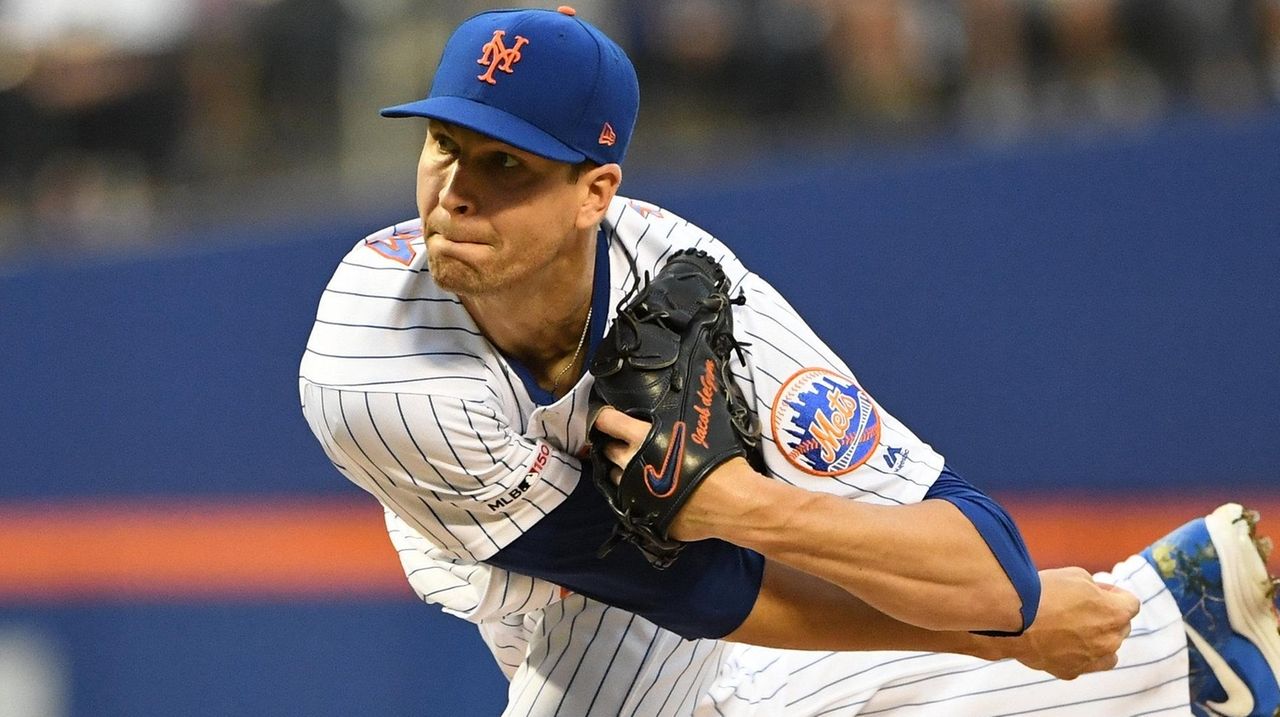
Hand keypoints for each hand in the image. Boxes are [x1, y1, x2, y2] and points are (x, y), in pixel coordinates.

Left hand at [591, 406, 744, 541]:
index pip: (606, 421)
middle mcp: (631, 463)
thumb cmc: (719, 460)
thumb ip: (675, 420)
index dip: (604, 417)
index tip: (606, 417)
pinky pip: (628, 500)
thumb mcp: (698, 428)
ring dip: (622, 471)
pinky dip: (634, 494)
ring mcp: (633, 490)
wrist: (731, 503)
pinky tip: (650, 491)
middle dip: (616, 445)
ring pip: (614, 477)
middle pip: (608, 450)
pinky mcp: (640, 512)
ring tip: (641, 470)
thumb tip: (673, 408)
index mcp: (642, 437)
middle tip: (631, 444)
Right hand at [997, 567, 1139, 679]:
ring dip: (1099, 640)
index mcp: (1116, 614)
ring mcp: (1092, 659)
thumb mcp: (1076, 575)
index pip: (1131, 604)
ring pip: (1109, 652)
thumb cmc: (1045, 593)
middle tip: (1082, 606)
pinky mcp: (1071, 671)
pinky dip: (1078, 655)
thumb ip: (1095, 587)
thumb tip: (1097, 595)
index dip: (1115, 594)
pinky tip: (1061, 642)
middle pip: (1121, 628)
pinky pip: (1084, 664)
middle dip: (1107, 617)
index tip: (1100, 591)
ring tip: (1076, 629)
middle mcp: (1110, 640)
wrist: (1015, 617)